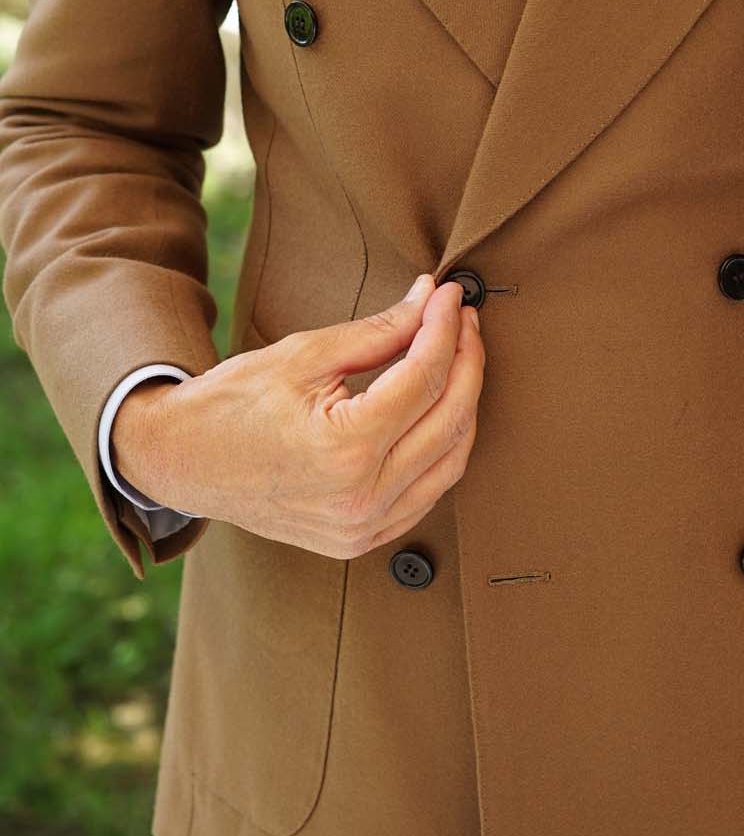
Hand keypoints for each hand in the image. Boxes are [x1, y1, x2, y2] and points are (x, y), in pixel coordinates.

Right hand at [110, 274, 485, 557]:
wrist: (183, 462)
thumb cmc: (233, 404)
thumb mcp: (305, 356)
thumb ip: (380, 331)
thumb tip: (431, 301)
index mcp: (344, 449)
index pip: (424, 377)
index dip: (445, 329)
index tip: (450, 296)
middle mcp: (361, 498)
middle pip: (449, 419)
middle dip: (467, 361)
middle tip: (461, 319)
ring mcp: (363, 527)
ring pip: (451, 461)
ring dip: (463, 404)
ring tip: (458, 356)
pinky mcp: (361, 539)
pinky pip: (428, 493)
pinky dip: (443, 448)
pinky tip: (439, 409)